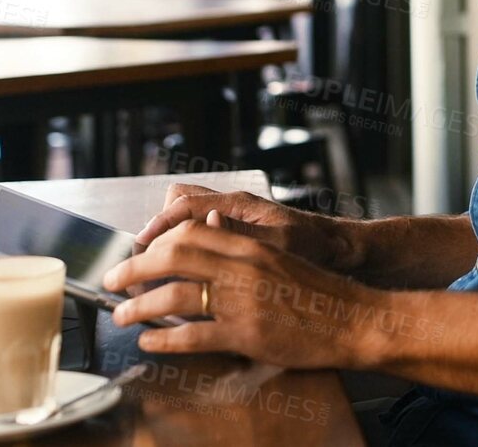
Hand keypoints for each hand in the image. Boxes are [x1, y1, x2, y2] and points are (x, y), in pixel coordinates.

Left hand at [105, 220, 404, 369]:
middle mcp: (242, 267)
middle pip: (173, 258)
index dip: (154, 245)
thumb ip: (240, 244)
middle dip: (135, 269)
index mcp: (249, 245)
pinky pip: (194, 335)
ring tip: (122, 316)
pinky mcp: (247, 334)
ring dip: (141, 307)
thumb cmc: (318, 291)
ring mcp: (243, 301)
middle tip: (114, 282)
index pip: (188, 234)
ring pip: (176, 296)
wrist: (353, 318)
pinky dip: (165, 339)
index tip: (137, 257)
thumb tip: (205, 230)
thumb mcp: (277, 257)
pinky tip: (150, 342)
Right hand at [137, 184, 353, 272]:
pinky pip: (200, 231)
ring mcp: (233, 218)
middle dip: (155, 232)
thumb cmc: (315, 247)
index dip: (156, 228)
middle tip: (139, 264)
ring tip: (155, 271)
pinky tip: (182, 273)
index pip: (182, 206)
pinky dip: (185, 246)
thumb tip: (208, 220)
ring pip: (186, 217)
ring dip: (169, 238)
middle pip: (177, 205)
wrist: (340, 249)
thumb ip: (244, 234)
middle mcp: (232, 206)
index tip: (138, 250)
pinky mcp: (237, 233)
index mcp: (239, 205)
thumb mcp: (283, 245)